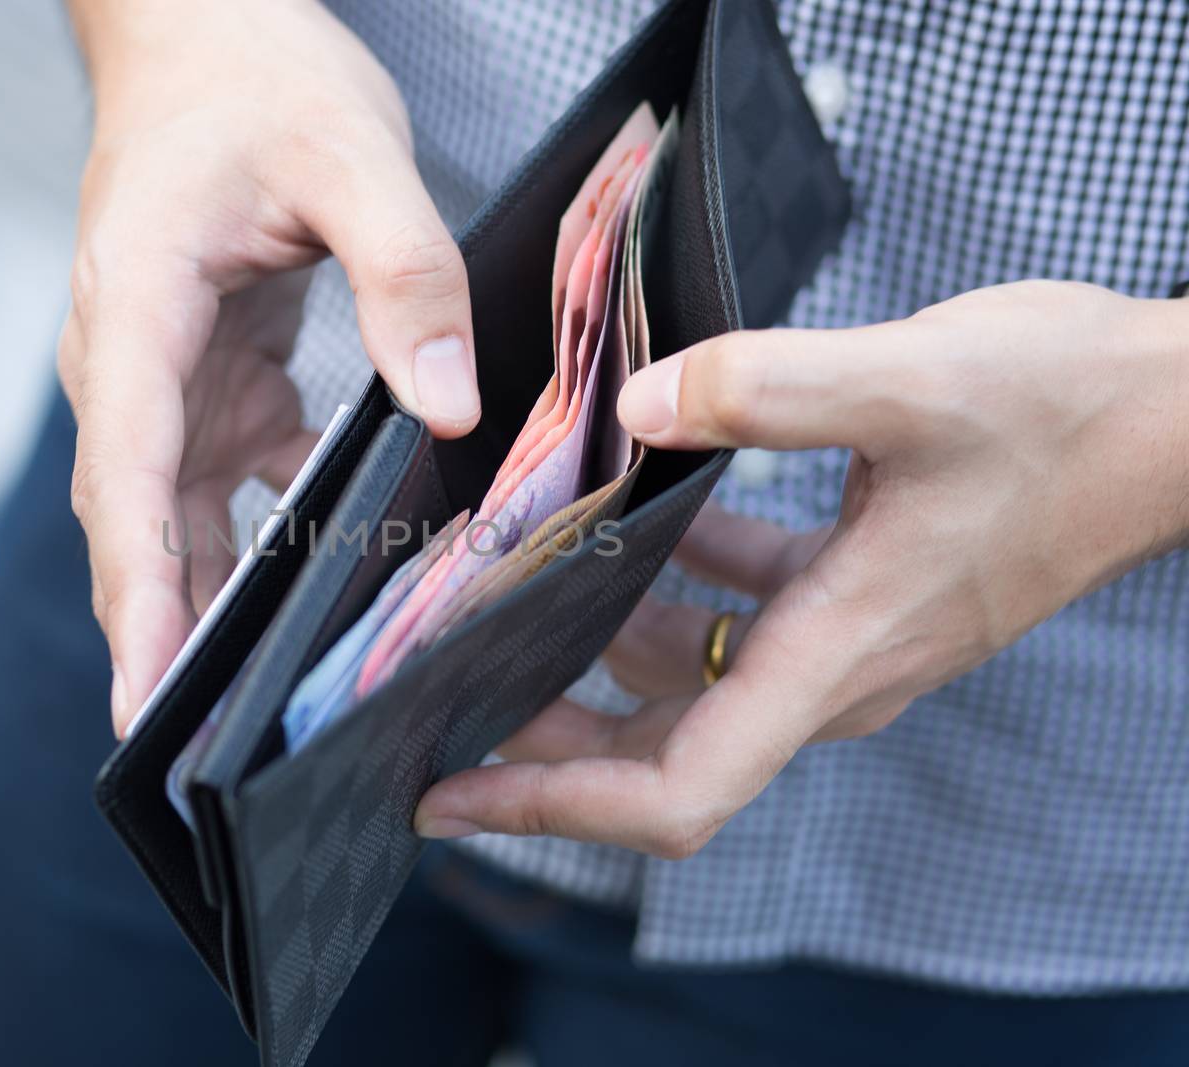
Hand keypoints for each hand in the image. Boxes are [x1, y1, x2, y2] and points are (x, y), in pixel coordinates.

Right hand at [61, 0, 480, 736]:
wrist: (205, 37)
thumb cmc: (260, 80)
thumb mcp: (352, 154)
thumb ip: (404, 277)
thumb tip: (447, 413)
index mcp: (135, 310)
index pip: (125, 476)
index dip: (139, 596)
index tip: (150, 702)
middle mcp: (127, 364)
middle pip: (136, 527)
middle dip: (165, 640)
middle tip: (212, 763)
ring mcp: (160, 380)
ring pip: (171, 521)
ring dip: (209, 610)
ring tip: (265, 714)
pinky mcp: (203, 382)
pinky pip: (221, 485)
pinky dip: (264, 543)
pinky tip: (331, 587)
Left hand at [416, 280, 1188, 854]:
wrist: (1169, 414)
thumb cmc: (1064, 409)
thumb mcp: (913, 381)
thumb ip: (771, 389)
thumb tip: (638, 405)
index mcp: (834, 656)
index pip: (677, 787)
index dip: (555, 806)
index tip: (451, 793)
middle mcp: (829, 670)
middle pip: (655, 748)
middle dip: (541, 737)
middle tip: (432, 698)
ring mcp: (841, 634)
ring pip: (684, 678)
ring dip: (588, 657)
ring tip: (489, 610)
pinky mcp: (851, 588)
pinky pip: (732, 611)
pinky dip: (660, 588)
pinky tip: (613, 526)